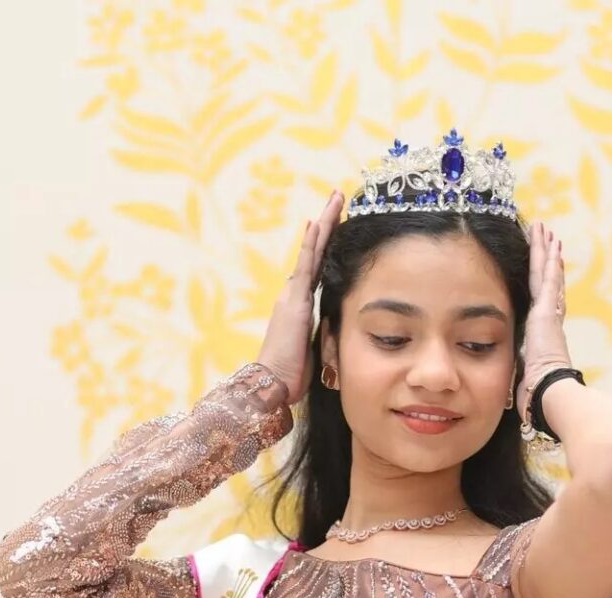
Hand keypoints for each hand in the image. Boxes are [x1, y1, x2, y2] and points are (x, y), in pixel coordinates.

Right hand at [258, 189, 343, 404]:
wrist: (273, 385)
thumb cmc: (291, 375)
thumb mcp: (313, 350)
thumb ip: (322, 335)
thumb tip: (336, 332)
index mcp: (300, 306)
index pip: (318, 268)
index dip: (327, 246)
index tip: (338, 224)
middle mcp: (294, 295)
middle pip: (315, 252)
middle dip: (327, 225)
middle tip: (338, 198)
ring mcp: (293, 295)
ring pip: (312, 252)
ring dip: (324, 225)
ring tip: (336, 199)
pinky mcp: (295, 301)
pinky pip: (305, 266)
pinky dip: (312, 244)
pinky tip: (317, 223)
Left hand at [516, 220, 572, 422]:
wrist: (550, 393)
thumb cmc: (538, 395)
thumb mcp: (525, 381)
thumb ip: (522, 380)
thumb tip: (517, 399)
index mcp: (544, 336)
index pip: (544, 304)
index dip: (547, 285)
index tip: (548, 270)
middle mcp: (550, 321)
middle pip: (548, 283)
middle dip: (548, 260)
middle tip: (549, 239)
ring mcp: (549, 313)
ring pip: (546, 275)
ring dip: (546, 252)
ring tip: (546, 231)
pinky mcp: (546, 310)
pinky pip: (544, 278)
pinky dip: (546, 259)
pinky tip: (549, 242)